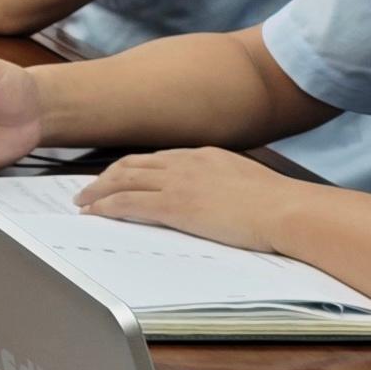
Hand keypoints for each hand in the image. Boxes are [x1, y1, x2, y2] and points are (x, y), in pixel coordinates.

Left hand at [75, 147, 307, 251]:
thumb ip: (227, 185)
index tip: (120, 176)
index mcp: (204, 156)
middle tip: (89, 188)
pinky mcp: (174, 206)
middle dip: (107, 176)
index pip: (157, 158)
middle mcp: (185, 163)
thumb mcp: (248, 184)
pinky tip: (94, 213)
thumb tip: (224, 198)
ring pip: (123, 180)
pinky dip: (105, 206)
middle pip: (132, 164)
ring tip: (83, 201)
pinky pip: (127, 203)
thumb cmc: (279, 205)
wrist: (287, 210)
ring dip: (98, 191)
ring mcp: (178, 183)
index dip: (133, 168)